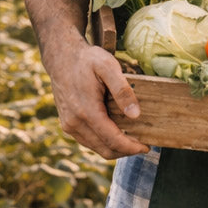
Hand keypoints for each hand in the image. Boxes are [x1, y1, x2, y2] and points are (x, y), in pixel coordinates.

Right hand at [42, 38, 148, 159]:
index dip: (131, 147)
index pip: (112, 140)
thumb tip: (135, 115)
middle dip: (126, 151)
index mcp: (86, 111)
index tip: (146, 147)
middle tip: (143, 145)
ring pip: (97, 148)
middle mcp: (74, 123)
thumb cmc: (87, 59)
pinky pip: (88, 141)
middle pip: (105, 149)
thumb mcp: (108, 66)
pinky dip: (104, 142)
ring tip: (132, 140)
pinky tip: (116, 133)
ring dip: (115, 148)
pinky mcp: (67, 124)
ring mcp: (69, 125)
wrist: (61, 57)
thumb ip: (122, 91)